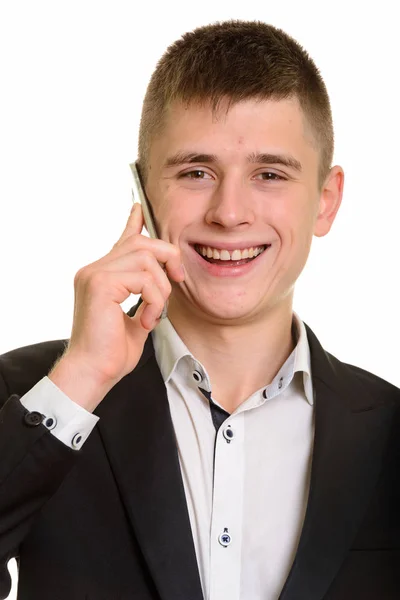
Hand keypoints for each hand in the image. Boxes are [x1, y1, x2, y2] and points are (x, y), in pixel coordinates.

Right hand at [49, 204, 183, 410]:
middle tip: (178, 279)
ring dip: (160, 288)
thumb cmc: (111, 352)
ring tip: (153, 313)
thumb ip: (143, 296)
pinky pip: (143, 278)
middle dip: (167, 258)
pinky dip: (154, 299)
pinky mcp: (99, 284)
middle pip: (141, 243)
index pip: (121, 241)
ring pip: (145, 259)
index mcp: (101, 276)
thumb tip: (157, 284)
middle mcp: (94, 270)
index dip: (133, 223)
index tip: (139, 208)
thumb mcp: (134, 318)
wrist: (92, 373)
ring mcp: (94, 274)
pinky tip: (146, 320)